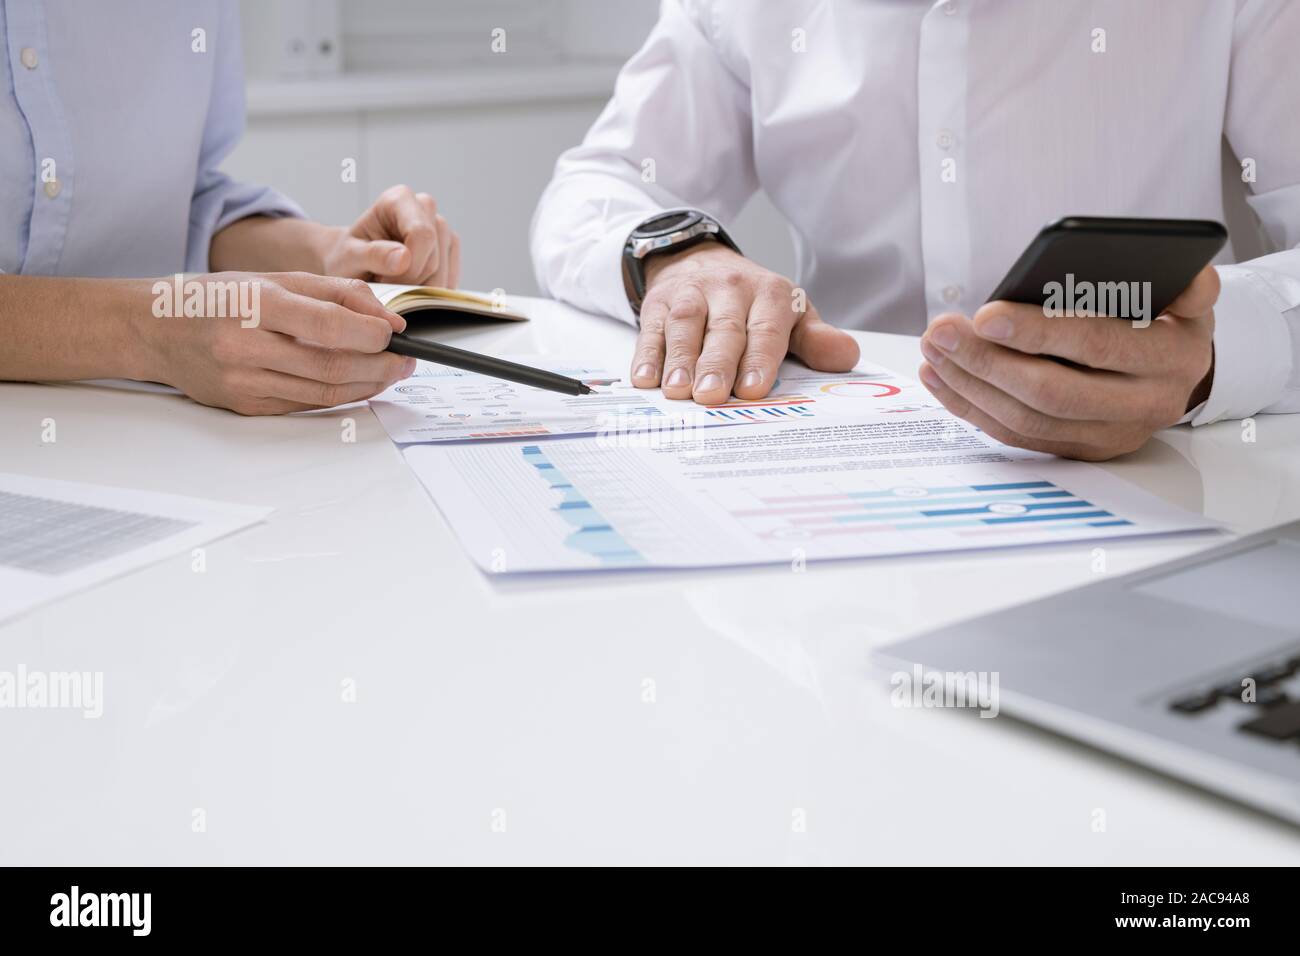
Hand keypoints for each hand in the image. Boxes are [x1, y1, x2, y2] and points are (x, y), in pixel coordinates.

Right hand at [141, 272, 415, 414]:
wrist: (154, 329)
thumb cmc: (218, 298)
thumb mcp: (275, 278)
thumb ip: (336, 293)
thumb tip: (388, 320)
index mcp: (255, 303)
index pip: (326, 325)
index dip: (370, 335)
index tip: (396, 334)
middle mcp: (246, 344)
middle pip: (330, 365)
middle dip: (380, 366)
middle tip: (405, 361)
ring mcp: (244, 381)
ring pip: (324, 392)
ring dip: (368, 385)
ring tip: (390, 372)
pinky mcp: (246, 405)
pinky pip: (306, 404)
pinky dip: (340, 395)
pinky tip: (358, 384)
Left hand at [320, 185, 460, 286]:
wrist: (355, 262)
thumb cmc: (349, 255)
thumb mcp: (350, 257)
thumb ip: (374, 255)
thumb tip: (405, 259)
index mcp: (399, 199)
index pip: (422, 234)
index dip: (409, 266)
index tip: (385, 280)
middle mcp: (425, 208)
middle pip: (434, 257)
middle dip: (411, 282)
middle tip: (385, 284)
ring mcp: (442, 228)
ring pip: (444, 273)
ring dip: (420, 290)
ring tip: (395, 284)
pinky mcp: (450, 249)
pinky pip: (450, 280)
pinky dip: (430, 293)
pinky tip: (410, 288)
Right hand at [630, 243, 859, 402]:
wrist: (701, 262)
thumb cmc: (753, 303)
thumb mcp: (791, 315)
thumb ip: (816, 340)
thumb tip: (846, 357)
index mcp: (770, 295)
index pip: (766, 329)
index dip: (759, 359)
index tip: (752, 389)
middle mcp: (731, 289)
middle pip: (724, 329)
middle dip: (717, 364)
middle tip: (712, 395)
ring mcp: (692, 294)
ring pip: (685, 325)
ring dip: (680, 359)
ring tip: (678, 391)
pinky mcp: (660, 302)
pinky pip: (652, 328)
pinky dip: (647, 353)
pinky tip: (645, 378)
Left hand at [918, 265, 1218, 460]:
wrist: (1179, 371)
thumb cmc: (1166, 319)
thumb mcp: (1188, 296)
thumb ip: (1188, 285)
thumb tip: (1185, 277)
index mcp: (1171, 359)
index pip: (1096, 346)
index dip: (1038, 332)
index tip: (986, 315)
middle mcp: (1143, 405)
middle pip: (1050, 391)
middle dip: (987, 361)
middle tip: (941, 331)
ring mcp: (1108, 435)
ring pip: (1026, 419)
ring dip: (969, 384)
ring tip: (933, 348)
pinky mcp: (1078, 450)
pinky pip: (1015, 435)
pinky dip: (971, 407)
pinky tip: (941, 376)